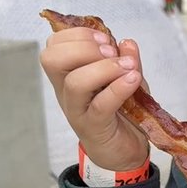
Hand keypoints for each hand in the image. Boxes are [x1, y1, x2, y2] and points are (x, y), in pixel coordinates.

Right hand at [39, 27, 149, 171]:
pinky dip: (118, 88)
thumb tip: (127, 43)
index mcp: (68, 74)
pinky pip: (101, 105)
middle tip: (111, 52)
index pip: (54, 46)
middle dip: (84, 47)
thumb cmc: (121, 112)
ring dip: (104, 68)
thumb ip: (127, 60)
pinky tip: (134, 80)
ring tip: (127, 68)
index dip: (78, 35)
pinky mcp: (94, 127)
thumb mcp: (127, 78)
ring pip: (74, 83)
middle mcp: (66, 91)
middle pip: (52, 59)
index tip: (105, 39)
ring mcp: (78, 110)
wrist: (124, 152)